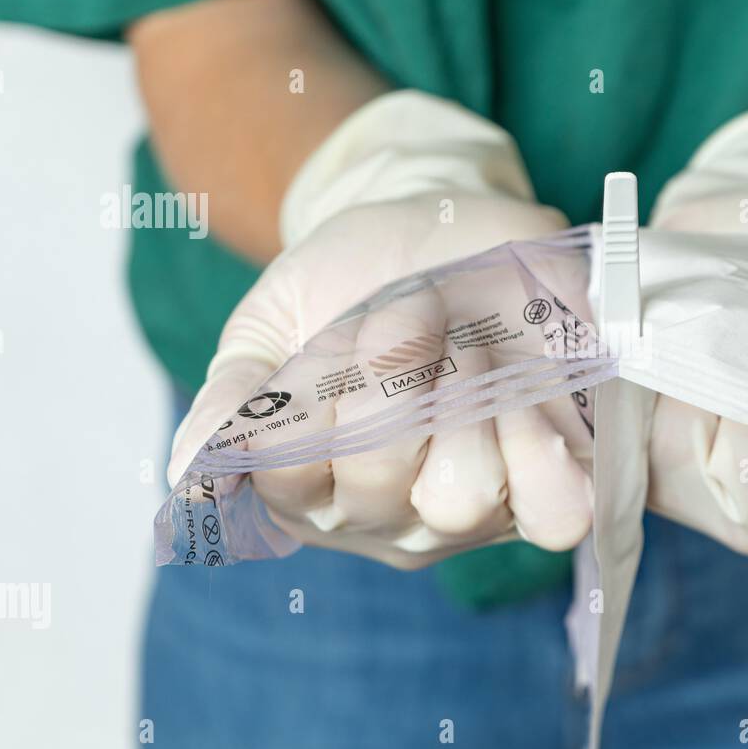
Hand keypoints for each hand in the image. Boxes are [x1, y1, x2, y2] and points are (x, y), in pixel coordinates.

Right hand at [167, 91, 595, 567]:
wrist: (450, 232)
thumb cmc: (354, 279)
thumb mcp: (277, 320)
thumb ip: (237, 394)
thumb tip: (189, 472)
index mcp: (312, 484)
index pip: (287, 476)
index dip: (312, 396)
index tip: (338, 334)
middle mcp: (391, 516)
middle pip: (380, 490)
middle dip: (392, 378)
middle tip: (411, 315)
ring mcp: (476, 510)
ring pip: (463, 500)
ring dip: (464, 398)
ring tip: (469, 346)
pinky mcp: (552, 483)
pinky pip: (558, 511)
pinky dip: (544, 451)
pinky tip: (526, 395)